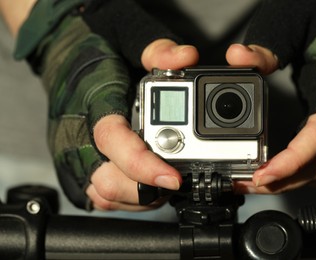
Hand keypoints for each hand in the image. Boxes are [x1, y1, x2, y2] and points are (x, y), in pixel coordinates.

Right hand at [87, 39, 198, 209]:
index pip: (113, 141)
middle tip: (176, 176)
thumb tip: (186, 58)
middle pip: (108, 181)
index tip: (174, 177)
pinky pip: (99, 197)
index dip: (143, 164)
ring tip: (163, 179)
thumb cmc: (95, 49)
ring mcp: (72, 154)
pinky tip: (145, 184)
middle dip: (147, 187)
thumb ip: (158, 49)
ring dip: (139, 196)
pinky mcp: (74, 166)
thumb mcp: (130, 37)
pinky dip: (127, 197)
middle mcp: (77, 135)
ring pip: (104, 195)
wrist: (62, 54)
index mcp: (94, 102)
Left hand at [226, 44, 315, 193]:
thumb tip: (236, 58)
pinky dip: (299, 174)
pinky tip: (276, 174)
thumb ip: (265, 48)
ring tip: (254, 182)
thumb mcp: (289, 27)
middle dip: (285, 178)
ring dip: (290, 181)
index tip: (264, 172)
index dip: (295, 158)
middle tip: (246, 181)